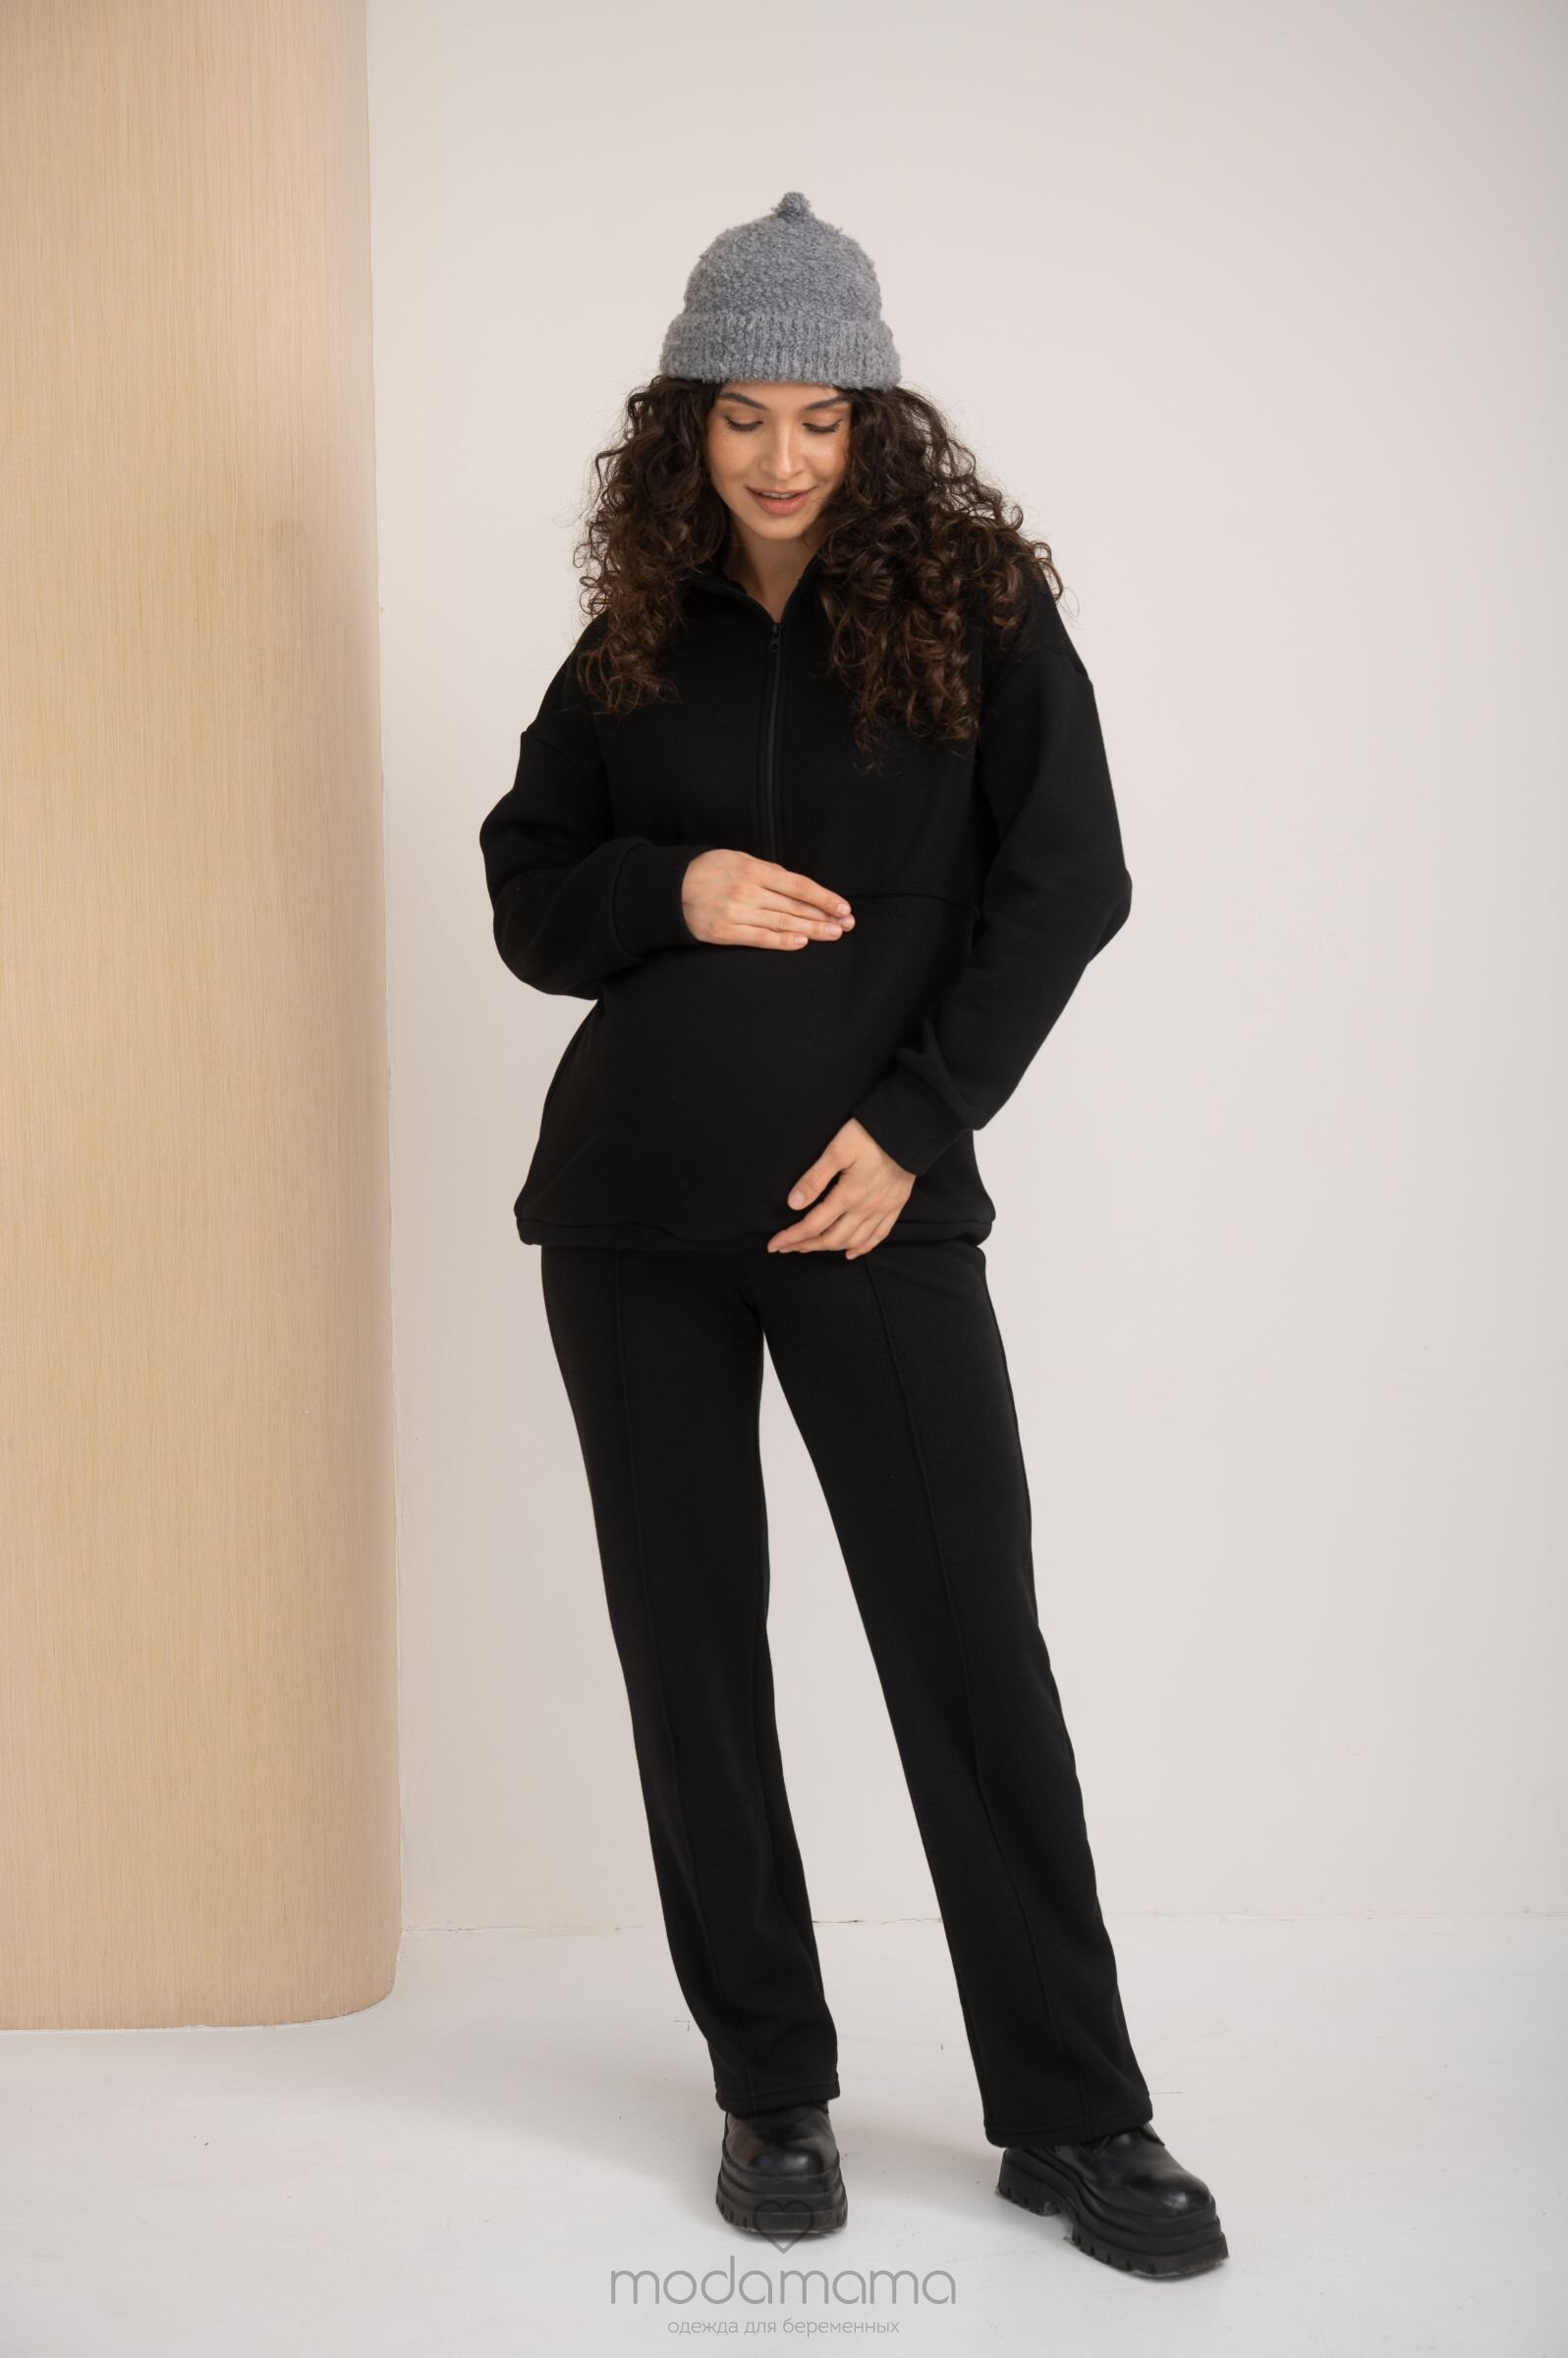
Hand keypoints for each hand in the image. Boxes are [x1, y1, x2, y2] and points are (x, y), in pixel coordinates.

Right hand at [681, 850, 853, 947]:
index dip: (824, 897)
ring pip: (782, 923)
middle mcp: (748, 892)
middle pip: (795, 906)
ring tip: (833, 934)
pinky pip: (759, 938)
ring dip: (811, 930)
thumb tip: (796, 885)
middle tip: (847, 924)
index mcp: (754, 870)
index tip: (843, 907)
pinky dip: (782, 941)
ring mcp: (737, 913)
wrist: (669, 889)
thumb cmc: (708, 870)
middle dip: (824, 916)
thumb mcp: (738, 859)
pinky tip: (802, 943)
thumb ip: (768, 871)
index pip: (799, 886)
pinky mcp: (725, 933)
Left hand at [767, 1119, 915, 1257]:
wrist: (910, 1130)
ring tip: (811, 1247)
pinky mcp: (895, 1206)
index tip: (774, 1244)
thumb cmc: (871, 1134)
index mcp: (848, 1195)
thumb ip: (815, 1178)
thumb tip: (793, 1203)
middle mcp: (866, 1209)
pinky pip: (879, 1236)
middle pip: (831, 1239)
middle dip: (806, 1246)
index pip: (813, 1225)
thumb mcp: (837, 1149)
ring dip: (830, 1249)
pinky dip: (863, 1248)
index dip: (792, 1237)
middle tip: (788, 1247)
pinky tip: (850, 1252)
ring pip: (853, 1241)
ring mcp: (883, 1209)